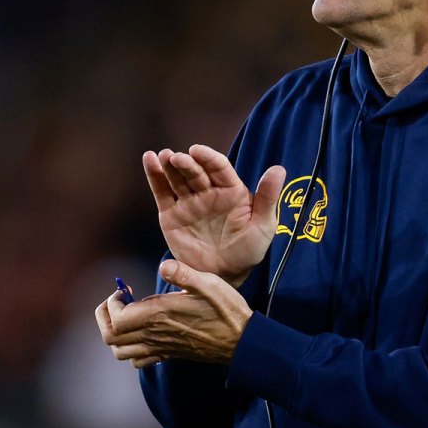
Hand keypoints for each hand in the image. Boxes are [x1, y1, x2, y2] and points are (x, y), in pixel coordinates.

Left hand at [95, 259, 252, 367]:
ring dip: (115, 334)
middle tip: (115, 302)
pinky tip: (143, 332)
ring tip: (125, 317)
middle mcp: (155, 335)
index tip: (124, 290)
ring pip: (121, 352)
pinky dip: (132, 348)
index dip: (111, 303)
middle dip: (105, 318)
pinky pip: (138, 360)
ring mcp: (160, 348)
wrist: (241, 341)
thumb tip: (163, 265)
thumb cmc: (226, 310)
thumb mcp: (208, 283)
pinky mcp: (168, 355)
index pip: (117, 318)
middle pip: (111, 338)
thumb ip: (183, 273)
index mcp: (159, 315)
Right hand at [143, 145, 284, 285]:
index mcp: (230, 190)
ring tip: (162, 156)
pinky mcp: (171, 214)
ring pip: (177, 179)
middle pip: (195, 172)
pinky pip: (162, 193)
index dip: (208, 157)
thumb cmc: (248, 250)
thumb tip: (279, 168)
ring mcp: (188, 202)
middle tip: (177, 158)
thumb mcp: (263, 225)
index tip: (197, 151)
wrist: (225, 276)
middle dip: (186, 164)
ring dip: (168, 166)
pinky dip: (154, 176)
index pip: (219, 167)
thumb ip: (268, 197)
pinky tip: (149, 160)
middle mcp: (208, 191)